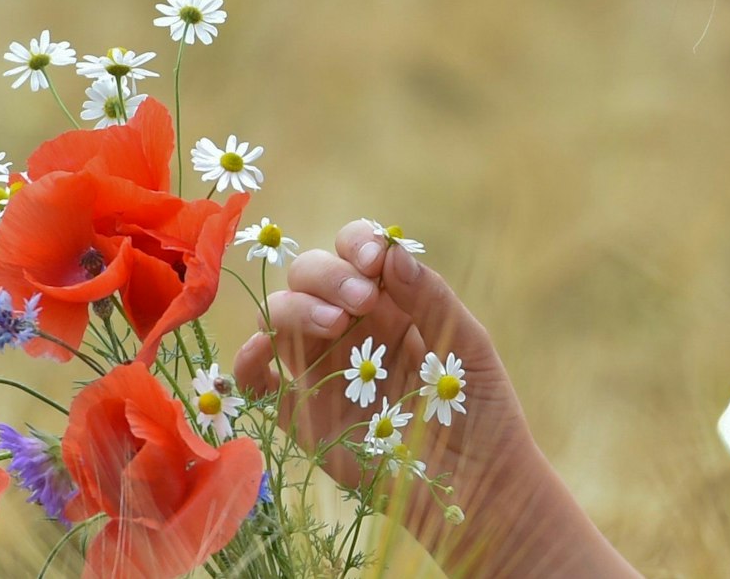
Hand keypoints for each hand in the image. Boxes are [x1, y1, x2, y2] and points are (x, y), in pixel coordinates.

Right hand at [232, 221, 540, 553]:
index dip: (357, 244)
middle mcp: (351, 327)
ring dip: (294, 307)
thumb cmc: (481, 409)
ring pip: (279, 315)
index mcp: (393, 301)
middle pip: (309, 275)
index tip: (374, 261)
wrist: (475, 485)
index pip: (357, 251)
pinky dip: (248, 358)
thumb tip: (391, 252)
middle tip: (360, 302)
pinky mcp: (302, 414)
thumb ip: (431, 298)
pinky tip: (266, 352)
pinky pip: (257, 380)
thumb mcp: (468, 346)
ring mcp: (322, 368)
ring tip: (335, 326)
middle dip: (328, 276)